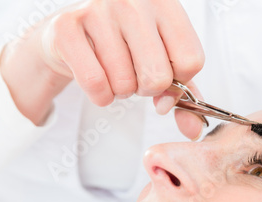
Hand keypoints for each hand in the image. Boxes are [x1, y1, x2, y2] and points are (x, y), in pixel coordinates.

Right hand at [0, 0, 204, 138]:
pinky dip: (100, 96)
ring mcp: (99, 9)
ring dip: (121, 90)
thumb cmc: (124, 47)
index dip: (178, 81)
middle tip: (136, 76)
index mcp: (166, 4)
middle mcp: (135, 1)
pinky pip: (96, 84)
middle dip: (148, 89)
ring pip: (126, 84)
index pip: (191, 61)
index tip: (164, 75)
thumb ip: (183, 92)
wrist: (72, 35)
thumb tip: (194, 129)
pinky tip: (98, 79)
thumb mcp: (162, 61)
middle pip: (159, 77)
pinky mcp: (68, 26)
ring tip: (114, 70)